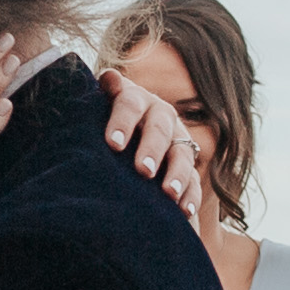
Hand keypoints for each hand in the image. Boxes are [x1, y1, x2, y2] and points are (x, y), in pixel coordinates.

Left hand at [99, 71, 210, 212]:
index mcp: (136, 99)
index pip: (130, 104)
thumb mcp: (95, 109)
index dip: (122, 121)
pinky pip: (194, 179)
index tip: (112, 144)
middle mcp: (160, 115)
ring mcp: (177, 139)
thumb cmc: (100, 124)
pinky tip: (184, 211)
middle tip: (143, 171)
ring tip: (168, 193)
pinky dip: (190, 195)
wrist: (124, 135)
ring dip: (176, 173)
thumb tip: (108, 78)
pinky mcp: (188, 164)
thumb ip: (100, 96)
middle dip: (152, 149)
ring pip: (182, 153)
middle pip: (159, 129)